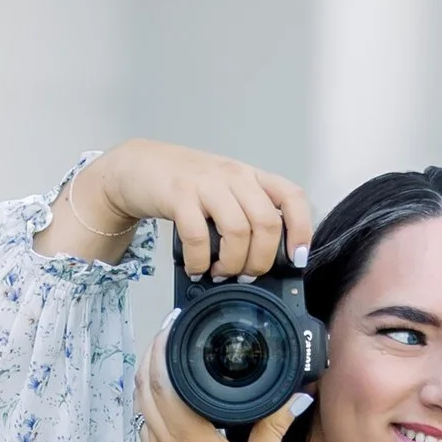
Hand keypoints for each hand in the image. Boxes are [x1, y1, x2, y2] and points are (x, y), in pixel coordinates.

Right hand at [36, 138, 314, 281]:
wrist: (139, 166)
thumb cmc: (185, 185)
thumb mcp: (223, 193)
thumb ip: (244, 216)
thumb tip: (261, 263)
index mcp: (250, 177)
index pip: (291, 197)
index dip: (301, 229)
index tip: (297, 258)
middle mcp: (233, 176)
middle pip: (266, 223)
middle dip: (260, 260)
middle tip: (246, 276)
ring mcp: (206, 184)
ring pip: (238, 231)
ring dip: (232, 263)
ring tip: (220, 273)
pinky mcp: (178, 195)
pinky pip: (199, 236)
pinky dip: (200, 261)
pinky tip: (196, 267)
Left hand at [134, 337, 304, 441]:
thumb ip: (272, 429)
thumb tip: (293, 399)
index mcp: (189, 438)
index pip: (164, 378)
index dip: (163, 346)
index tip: (173, 324)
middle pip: (143, 386)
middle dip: (150, 354)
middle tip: (168, 333)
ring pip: (140, 408)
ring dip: (148, 380)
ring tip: (167, 360)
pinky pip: (145, 430)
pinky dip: (151, 409)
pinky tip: (169, 405)